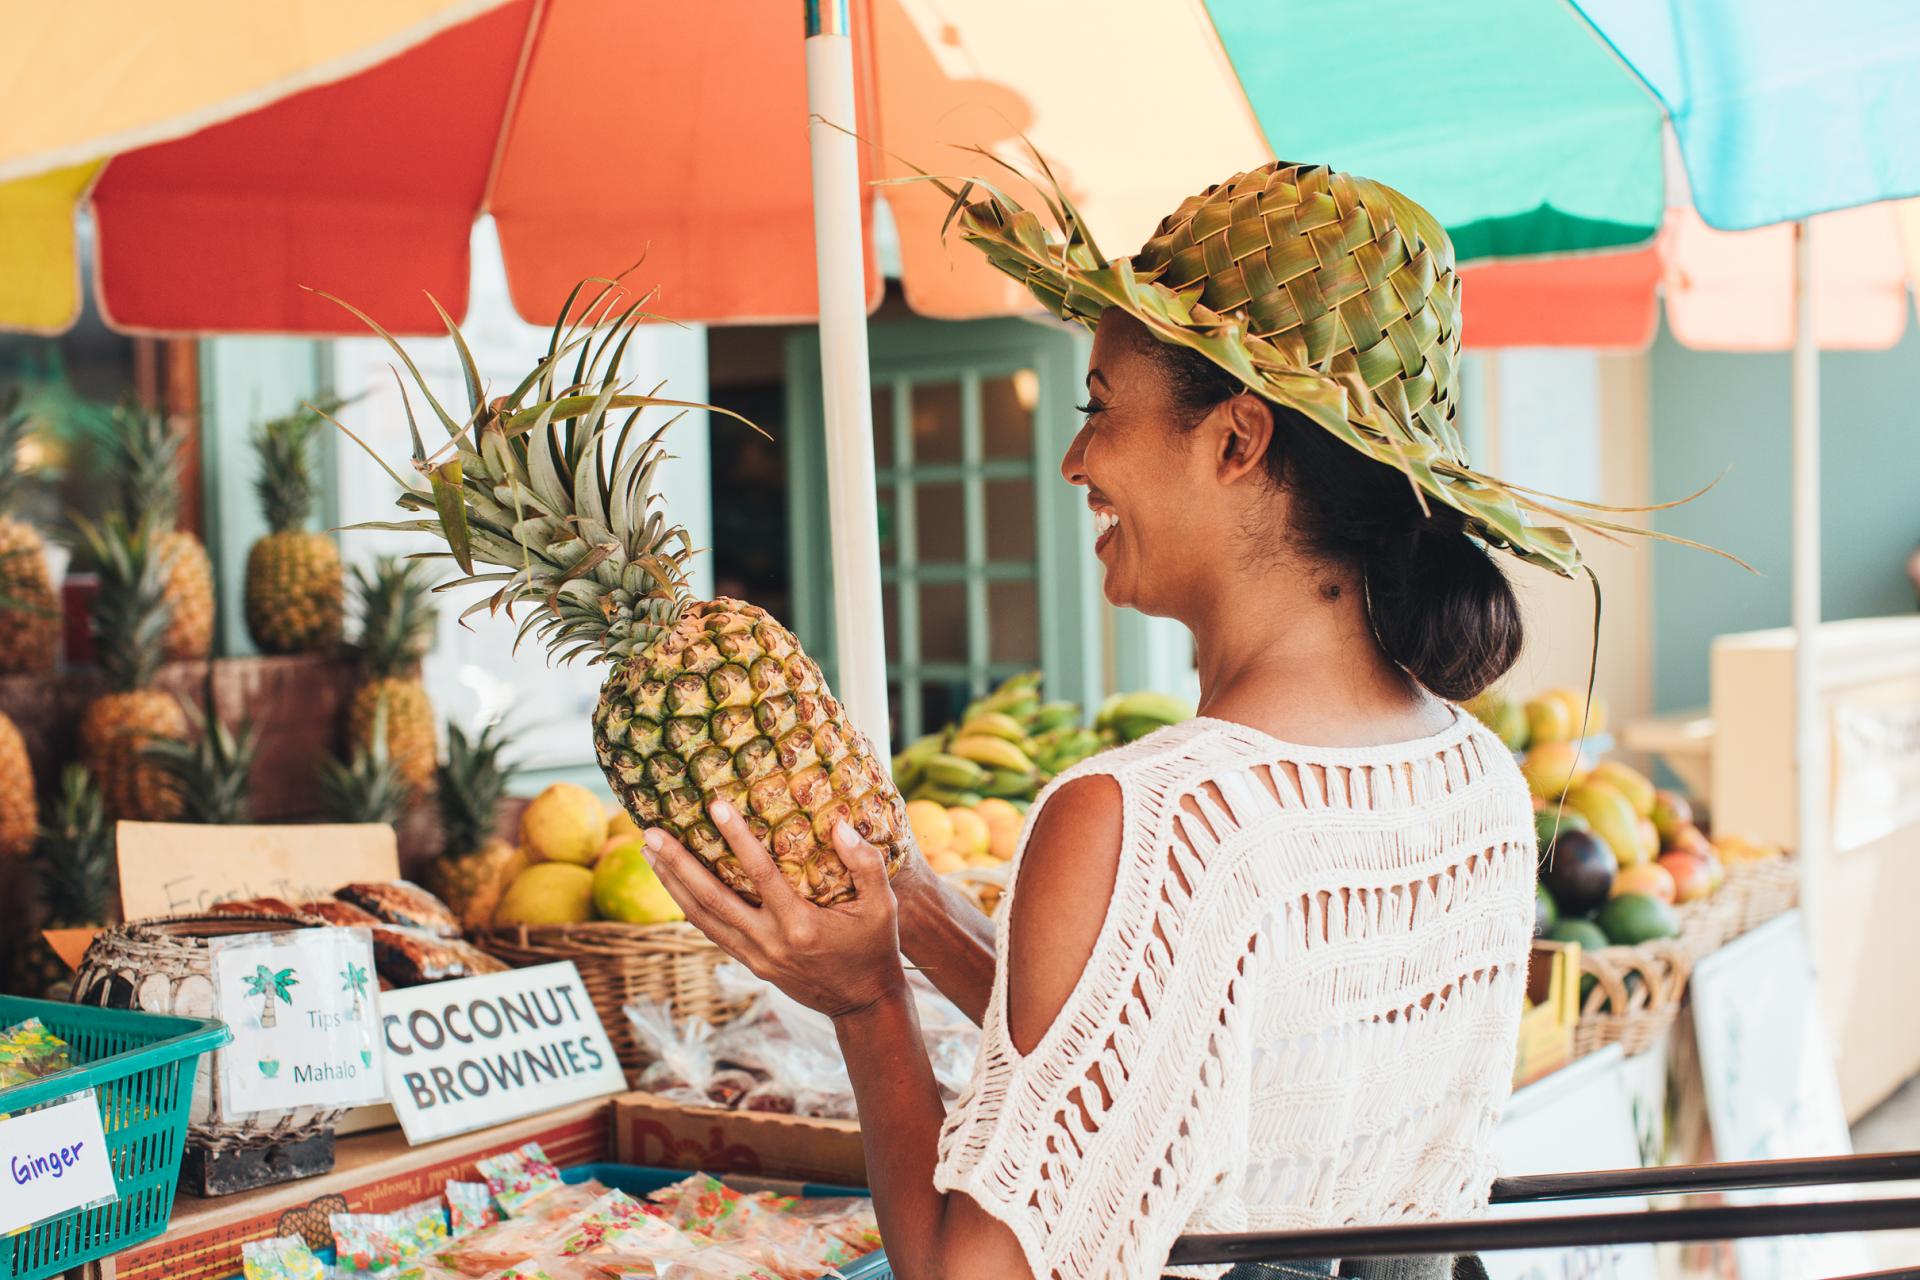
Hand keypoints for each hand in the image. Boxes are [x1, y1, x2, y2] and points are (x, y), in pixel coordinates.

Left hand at [643, 802, 907, 1020]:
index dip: (737, 839)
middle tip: (649, 833)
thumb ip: (866, 864)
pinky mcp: (750, 964)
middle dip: (677, 864)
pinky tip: (673, 883)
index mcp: (800, 926)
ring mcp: (755, 956)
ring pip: (702, 917)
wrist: (862, 1002)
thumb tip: (839, 825)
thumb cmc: (874, 947)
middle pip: (712, 898)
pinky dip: (687, 905)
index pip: (760, 875)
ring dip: (671, 884)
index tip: (715, 806)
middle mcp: (770, 942)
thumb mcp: (882, 906)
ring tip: (648, 852)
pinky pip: (710, 931)